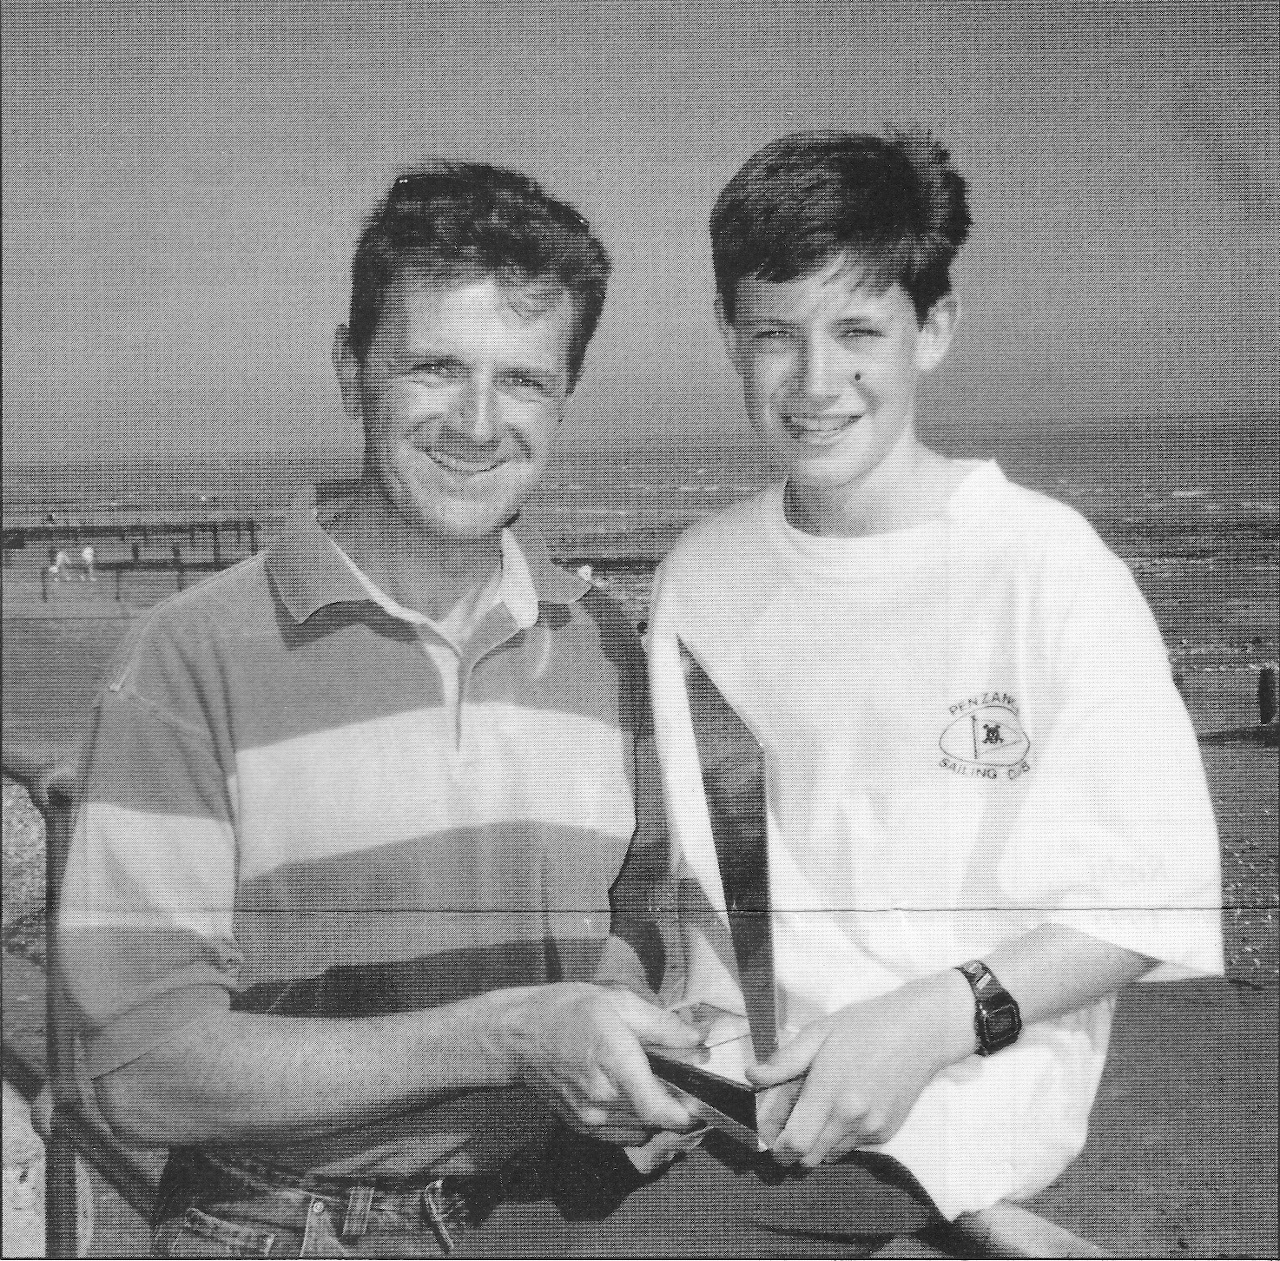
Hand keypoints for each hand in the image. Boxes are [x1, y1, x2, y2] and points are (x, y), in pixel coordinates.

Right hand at [492, 983, 703, 1143]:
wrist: (519, 1035)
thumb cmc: (569, 1011)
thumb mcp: (620, 1001)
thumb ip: (663, 1025)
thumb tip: (699, 1040)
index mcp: (613, 1061)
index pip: (657, 1109)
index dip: (687, 1112)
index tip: (698, 1098)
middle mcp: (602, 1099)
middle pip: (658, 1119)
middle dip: (673, 1101)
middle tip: (670, 1072)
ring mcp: (590, 1119)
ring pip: (643, 1130)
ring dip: (654, 1112)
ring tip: (644, 1079)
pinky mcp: (583, 1128)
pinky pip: (624, 1134)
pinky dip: (635, 1119)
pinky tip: (626, 1091)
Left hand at [747, 972, 974, 1166]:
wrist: (919, 1031)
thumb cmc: (864, 1026)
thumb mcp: (818, 1033)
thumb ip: (784, 1061)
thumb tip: (752, 1076)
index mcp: (829, 1093)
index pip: (794, 1143)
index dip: (776, 1146)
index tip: (770, 1135)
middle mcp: (851, 1119)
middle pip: (809, 1158)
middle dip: (793, 1148)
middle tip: (790, 1122)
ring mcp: (872, 1129)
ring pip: (831, 1156)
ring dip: (818, 1143)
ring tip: (818, 1110)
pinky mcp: (887, 1133)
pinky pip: (854, 1147)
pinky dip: (841, 1136)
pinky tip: (844, 1107)